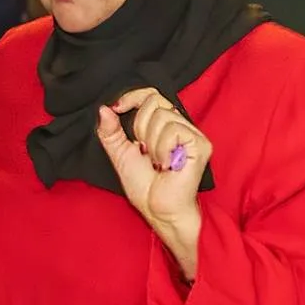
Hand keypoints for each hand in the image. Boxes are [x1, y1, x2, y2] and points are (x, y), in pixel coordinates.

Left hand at [93, 87, 209, 275]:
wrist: (158, 209)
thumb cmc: (144, 187)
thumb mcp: (119, 154)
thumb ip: (110, 131)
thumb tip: (104, 108)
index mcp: (162, 125)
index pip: (150, 95)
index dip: (132, 97)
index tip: (117, 109)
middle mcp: (179, 125)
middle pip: (154, 101)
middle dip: (140, 126)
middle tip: (145, 151)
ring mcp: (192, 134)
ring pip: (162, 116)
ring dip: (151, 143)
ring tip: (158, 162)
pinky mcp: (201, 144)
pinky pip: (174, 130)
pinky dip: (163, 149)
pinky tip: (167, 165)